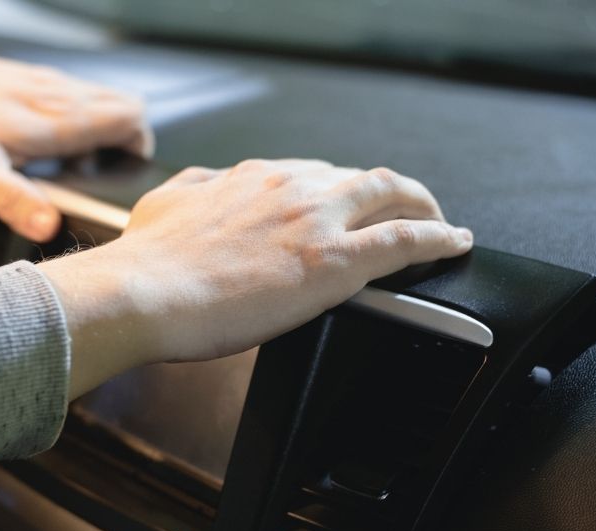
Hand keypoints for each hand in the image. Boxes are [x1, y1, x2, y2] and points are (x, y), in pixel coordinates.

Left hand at [0, 32, 151, 241]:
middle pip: (122, 106)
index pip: (131, 118)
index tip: (124, 171)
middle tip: (101, 171)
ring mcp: (44, 84)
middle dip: (126, 139)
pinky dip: (76, 118)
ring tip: (72, 162)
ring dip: (101, 128)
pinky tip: (44, 143)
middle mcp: (58, 95)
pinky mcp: (27, 80)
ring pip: (98, 99)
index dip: (140, 145)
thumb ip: (15, 201)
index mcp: (57, 120)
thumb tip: (49, 228)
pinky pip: (71, 95)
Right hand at [38, 159, 468, 398]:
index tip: (349, 203)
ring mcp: (317, 220)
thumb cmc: (148, 261)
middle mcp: (291, 187)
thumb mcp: (166, 202)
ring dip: (422, 207)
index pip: (315, 174)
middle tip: (407, 209)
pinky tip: (454, 242)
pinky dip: (438, 238)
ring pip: (393, 196)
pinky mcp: (335, 261)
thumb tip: (204, 187)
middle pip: (362, 178)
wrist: (142, 292)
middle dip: (391, 193)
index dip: (341, 189)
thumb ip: (195, 190)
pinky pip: (406, 240)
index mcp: (253, 177)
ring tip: (438, 224)